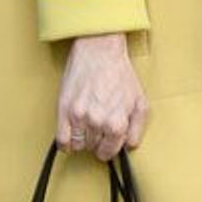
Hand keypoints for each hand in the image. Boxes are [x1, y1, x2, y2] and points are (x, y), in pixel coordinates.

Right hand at [56, 33, 148, 161]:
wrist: (99, 50)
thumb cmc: (120, 73)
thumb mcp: (139, 101)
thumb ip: (137, 127)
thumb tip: (129, 145)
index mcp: (117, 123)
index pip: (110, 151)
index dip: (108, 148)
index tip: (106, 144)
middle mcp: (98, 122)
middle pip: (93, 147)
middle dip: (96, 142)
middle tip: (97, 130)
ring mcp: (79, 117)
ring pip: (78, 145)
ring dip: (82, 141)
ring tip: (85, 129)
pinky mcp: (64, 110)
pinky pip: (61, 140)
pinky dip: (65, 143)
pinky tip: (70, 137)